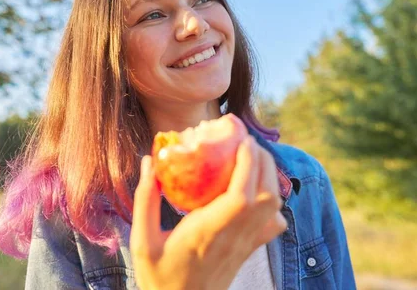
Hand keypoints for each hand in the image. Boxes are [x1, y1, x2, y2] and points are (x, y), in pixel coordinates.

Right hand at [130, 136, 286, 289]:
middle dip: (262, 160)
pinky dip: (274, 201)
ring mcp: (246, 244)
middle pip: (267, 195)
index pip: (241, 196)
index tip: (241, 139)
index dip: (248, 164)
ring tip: (250, 157)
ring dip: (269, 176)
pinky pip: (275, 223)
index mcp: (207, 232)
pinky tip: (256, 191)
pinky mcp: (251, 249)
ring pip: (274, 206)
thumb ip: (145, 200)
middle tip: (245, 140)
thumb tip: (148, 161)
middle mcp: (234, 236)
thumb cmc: (159, 277)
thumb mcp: (142, 241)